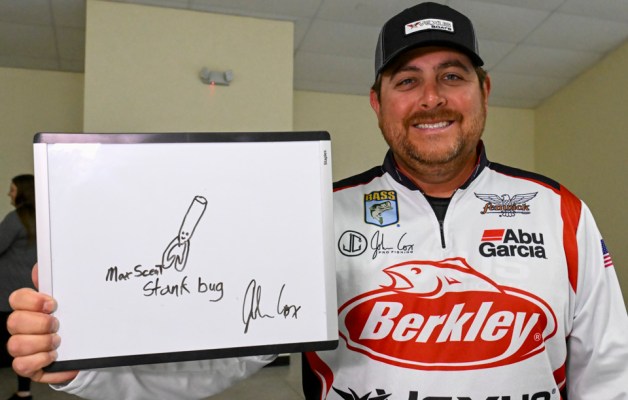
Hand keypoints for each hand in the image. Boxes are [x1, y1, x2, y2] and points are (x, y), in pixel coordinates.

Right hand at [6, 264, 78, 383]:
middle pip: (13, 322)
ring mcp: (24, 348)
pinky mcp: (29, 366)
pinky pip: (22, 365)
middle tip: (57, 325)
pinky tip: (54, 356)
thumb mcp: (73, 301)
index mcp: (31, 309)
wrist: (87, 350)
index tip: (52, 304)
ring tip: (58, 341)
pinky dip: (40, 361)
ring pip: (15, 345)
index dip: (32, 301)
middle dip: (39, 323)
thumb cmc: (76, 324)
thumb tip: (40, 269)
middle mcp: (23, 328)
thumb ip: (58, 283)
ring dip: (41, 343)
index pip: (17, 299)